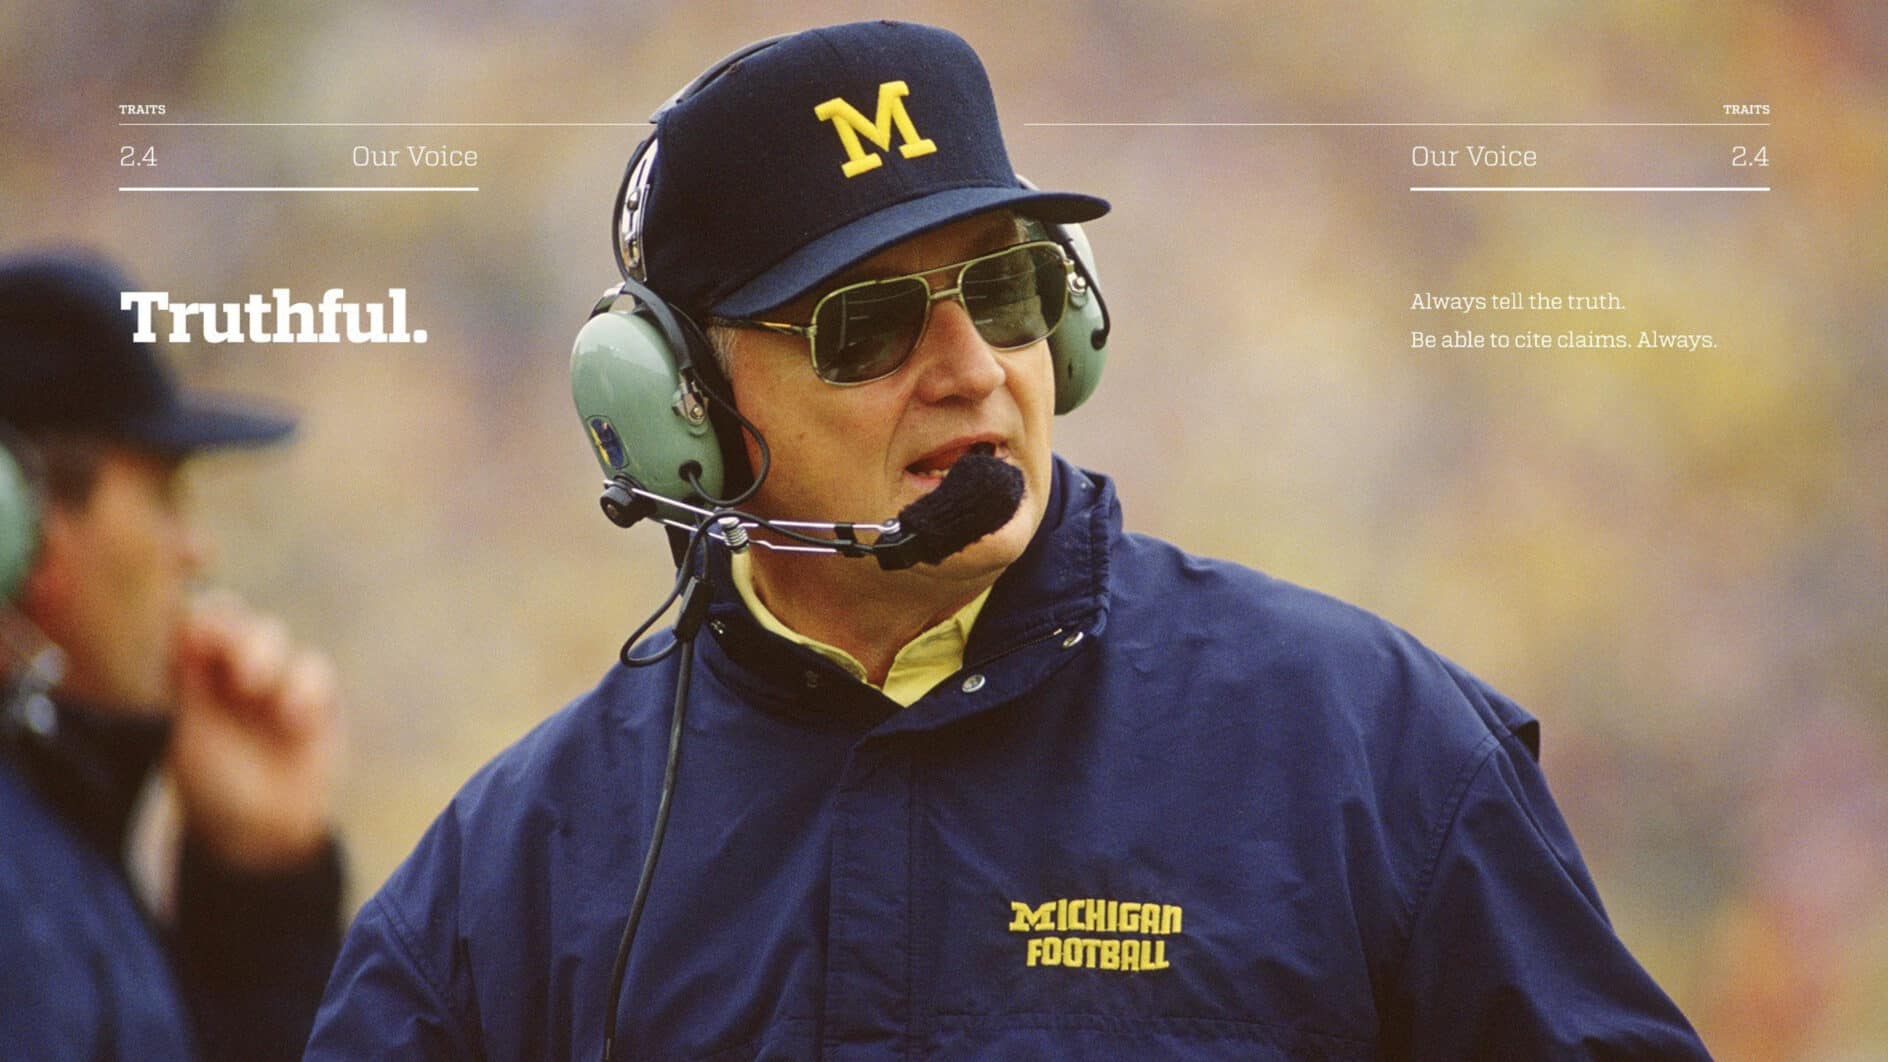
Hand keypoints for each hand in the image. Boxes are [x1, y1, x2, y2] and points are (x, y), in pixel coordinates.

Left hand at [168, 591, 342, 872]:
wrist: (258, 831)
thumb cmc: (208, 784)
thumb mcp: (185, 731)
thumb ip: (186, 681)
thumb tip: (182, 625)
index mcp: (191, 671)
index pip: (194, 622)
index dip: (197, 616)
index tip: (193, 631)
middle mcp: (232, 667)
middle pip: (236, 620)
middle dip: (232, 632)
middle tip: (223, 655)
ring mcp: (277, 679)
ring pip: (274, 638)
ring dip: (263, 654)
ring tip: (255, 686)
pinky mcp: (317, 697)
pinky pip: (314, 671)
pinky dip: (303, 689)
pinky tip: (293, 720)